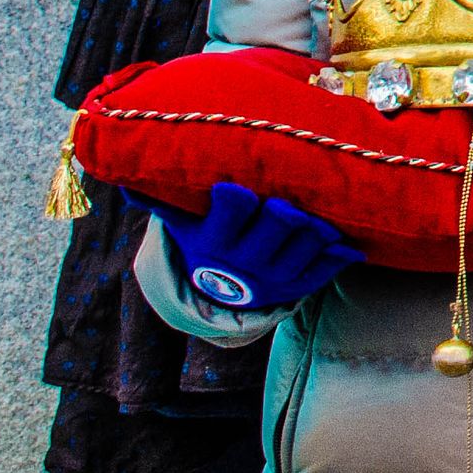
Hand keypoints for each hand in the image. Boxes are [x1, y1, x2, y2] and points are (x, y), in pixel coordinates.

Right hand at [153, 182, 361, 311]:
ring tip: (320, 208)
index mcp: (216, 240)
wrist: (221, 293)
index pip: (234, 208)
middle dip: (288, 205)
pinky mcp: (299, 285)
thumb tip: (123, 178)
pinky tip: (350, 241)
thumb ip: (160, 199)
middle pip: (281, 220)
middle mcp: (247, 259)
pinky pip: (327, 268)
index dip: (238, 197)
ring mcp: (276, 274)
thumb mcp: (184, 224)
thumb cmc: (205, 241)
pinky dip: (340, 254)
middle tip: (289, 198)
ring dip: (319, 222)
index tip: (238, 188)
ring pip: (310, 239)